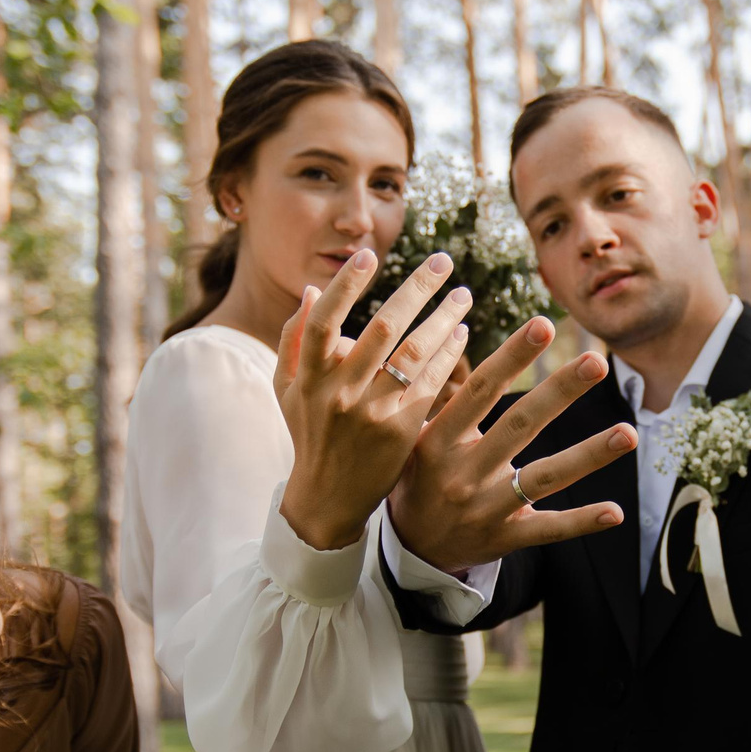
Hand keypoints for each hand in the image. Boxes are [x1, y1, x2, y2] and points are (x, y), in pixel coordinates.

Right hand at [274, 249, 472, 551]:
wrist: (328, 497)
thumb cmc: (308, 432)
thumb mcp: (287, 388)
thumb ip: (293, 338)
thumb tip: (312, 290)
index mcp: (309, 378)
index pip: (324, 321)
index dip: (346, 286)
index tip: (369, 254)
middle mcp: (340, 393)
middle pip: (383, 328)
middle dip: (416, 289)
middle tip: (442, 261)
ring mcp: (373, 413)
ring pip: (415, 354)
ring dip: (443, 319)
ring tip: (463, 294)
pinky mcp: (401, 431)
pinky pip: (432, 384)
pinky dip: (448, 356)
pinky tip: (462, 334)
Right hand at [387, 316, 634, 572]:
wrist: (409, 547)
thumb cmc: (418, 474)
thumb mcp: (412, 435)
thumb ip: (435, 390)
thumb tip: (458, 327)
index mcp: (438, 439)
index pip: (480, 390)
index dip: (512, 356)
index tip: (544, 325)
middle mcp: (462, 473)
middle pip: (519, 426)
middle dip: (560, 392)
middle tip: (596, 362)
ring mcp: (485, 508)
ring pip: (543, 477)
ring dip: (588, 455)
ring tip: (629, 433)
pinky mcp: (504, 537)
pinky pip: (548, 529)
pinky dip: (582, 521)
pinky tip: (615, 512)